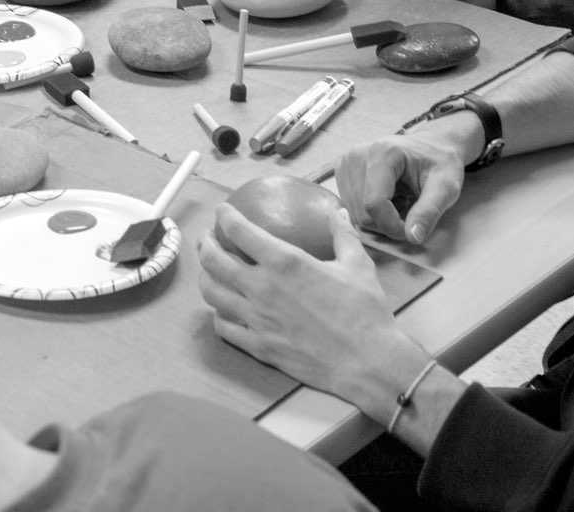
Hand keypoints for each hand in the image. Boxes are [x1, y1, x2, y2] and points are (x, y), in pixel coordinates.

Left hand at [198, 205, 404, 396]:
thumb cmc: (365, 311)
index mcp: (284, 262)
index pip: (240, 231)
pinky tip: (223, 309)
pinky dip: (218, 314)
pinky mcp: (258, 346)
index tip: (222, 211)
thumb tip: (337, 213)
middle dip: (205, 244)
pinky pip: (224, 327)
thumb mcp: (358, 264)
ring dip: (205, 277)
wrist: (368, 361)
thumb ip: (343, 235)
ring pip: (212, 294)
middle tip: (208, 238)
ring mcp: (256, 320)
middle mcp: (262, 288)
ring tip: (209, 270)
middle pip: (214, 261)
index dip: (225, 216)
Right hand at [335, 124, 473, 243]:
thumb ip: (429, 211)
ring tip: (400, 204)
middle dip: (388, 225)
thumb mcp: (446, 187)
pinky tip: (387, 201)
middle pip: (362, 212)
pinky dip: (370, 214)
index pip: (374, 204)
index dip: (393, 226)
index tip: (414, 230)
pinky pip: (350, 209)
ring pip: (354, 214)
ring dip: (379, 221)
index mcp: (382, 153)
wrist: (432, 146)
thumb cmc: (441, 163)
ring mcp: (346, 163)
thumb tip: (413, 237)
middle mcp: (356, 155)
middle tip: (411, 214)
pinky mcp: (342, 172)